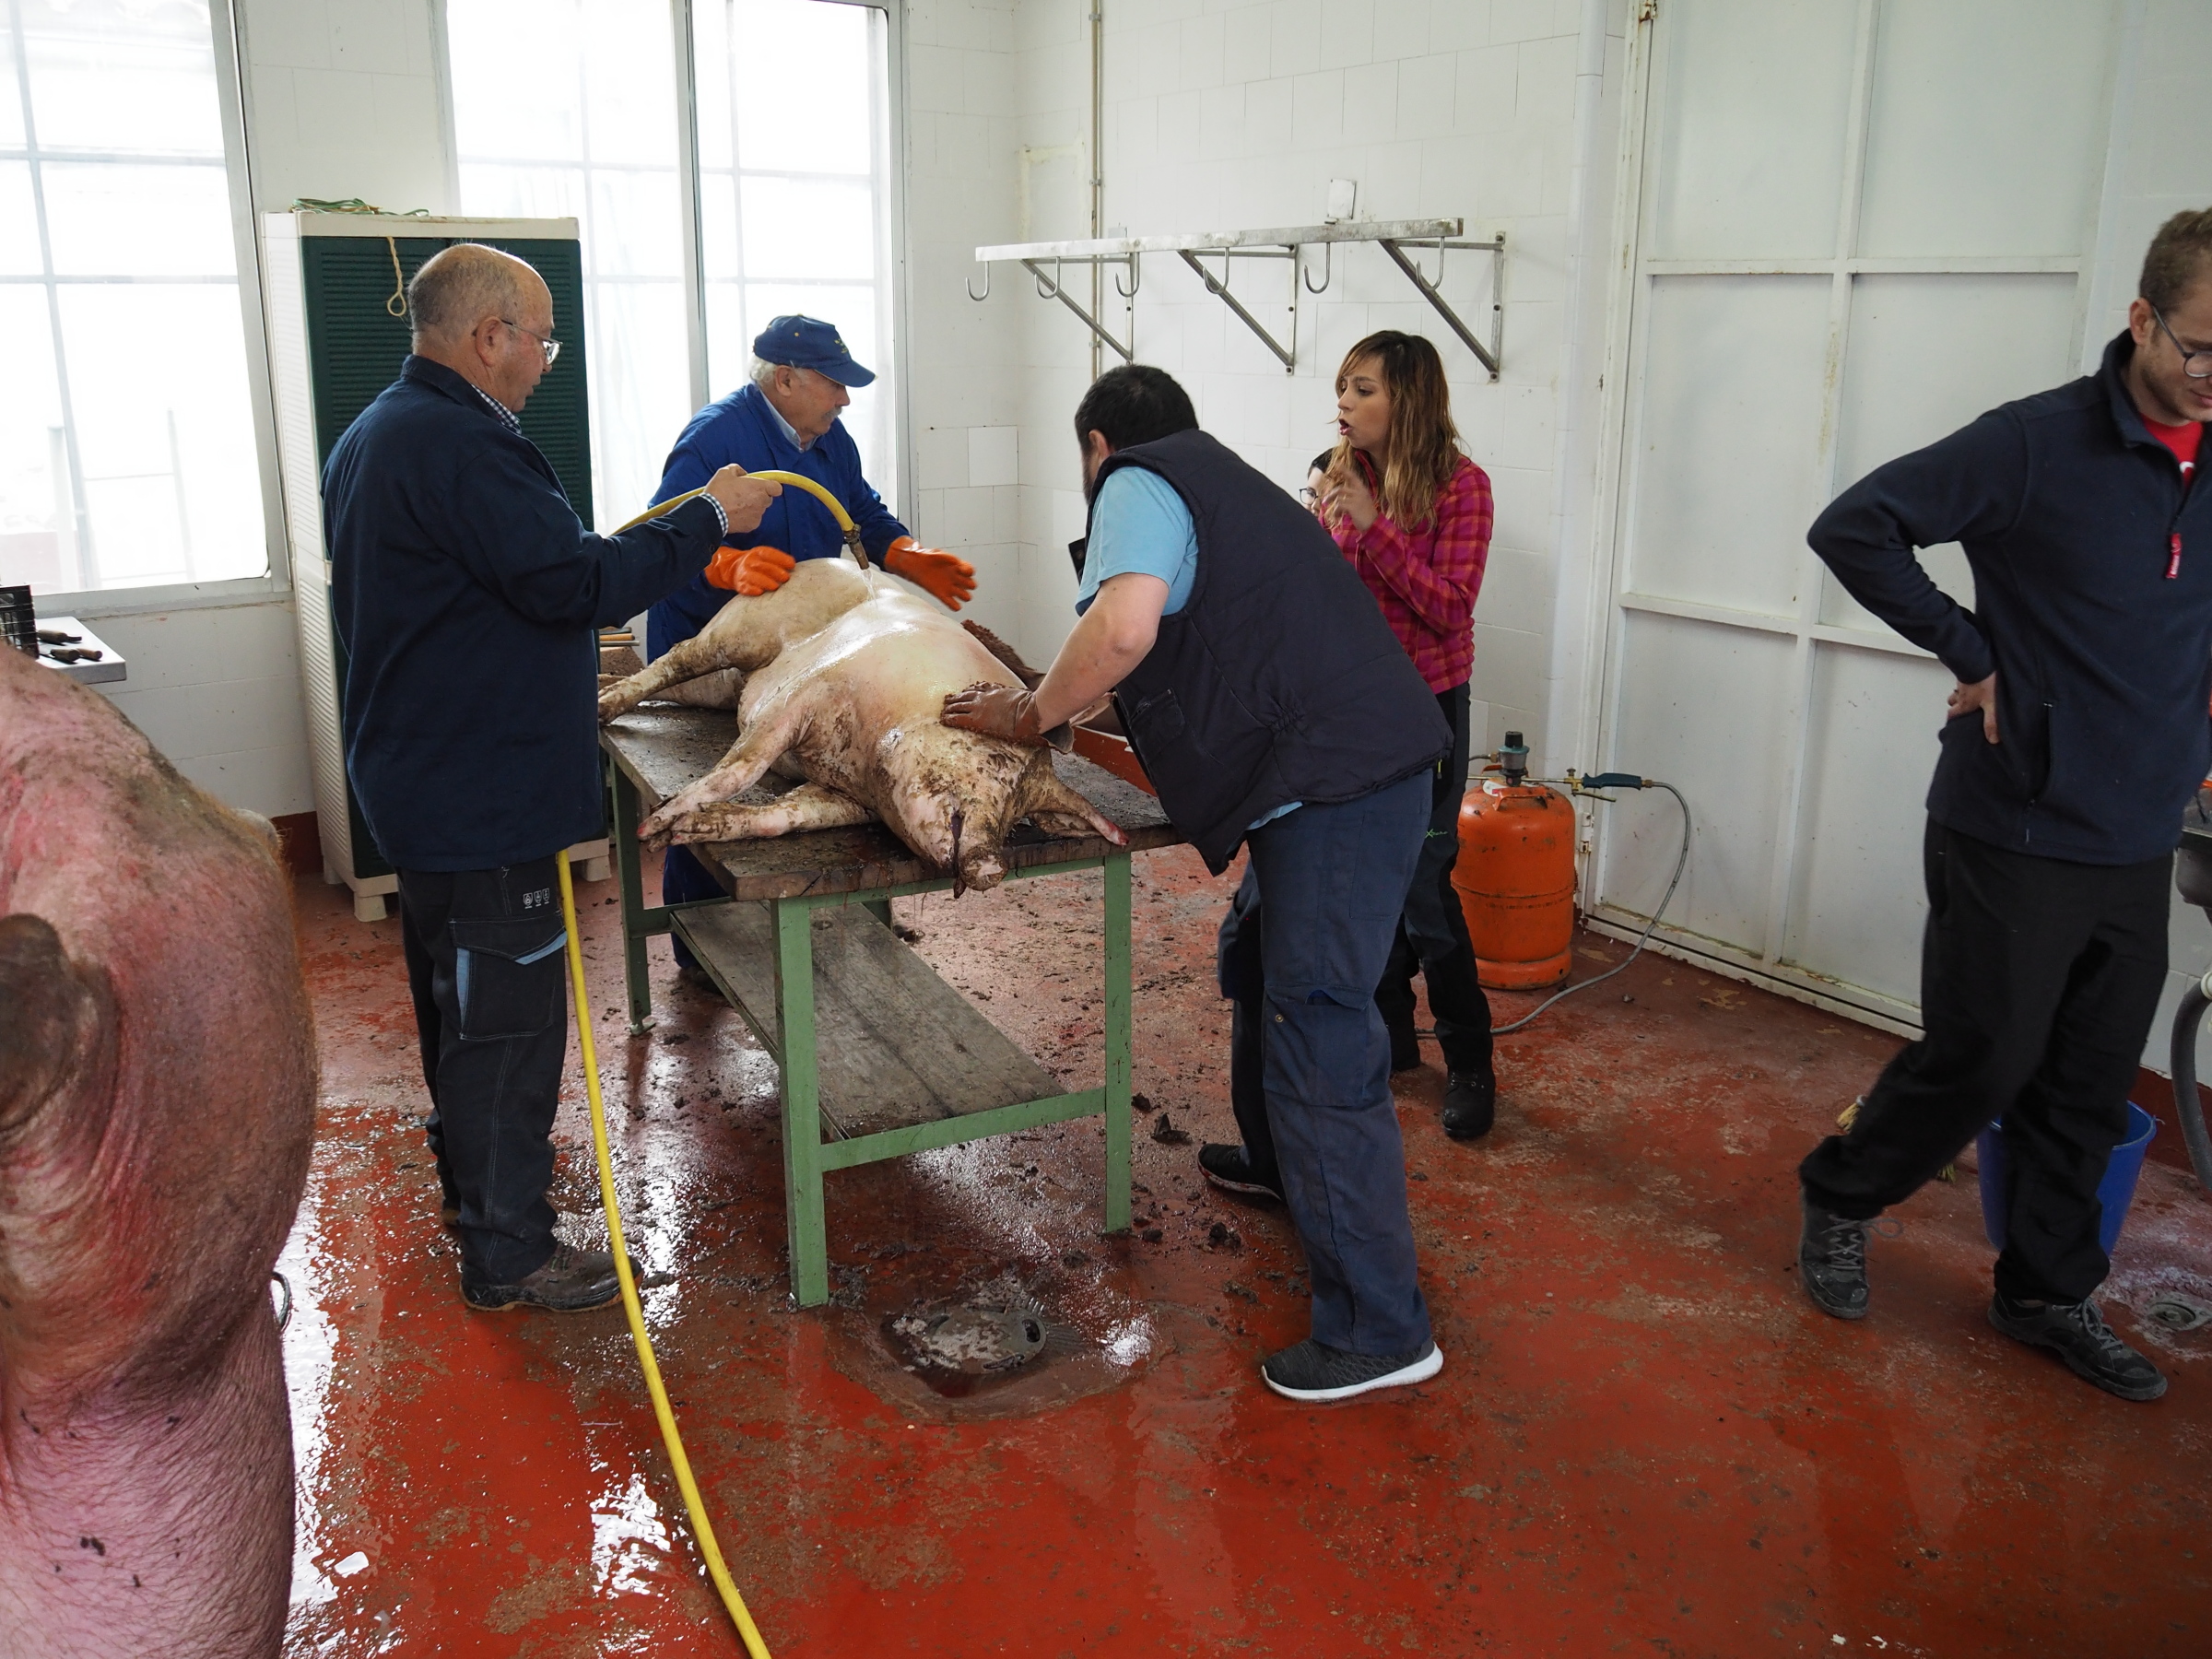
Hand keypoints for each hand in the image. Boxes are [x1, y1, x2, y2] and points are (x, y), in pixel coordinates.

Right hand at [703, 464, 780, 534]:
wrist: (710, 514)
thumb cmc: (719, 492)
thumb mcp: (725, 472)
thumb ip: (738, 469)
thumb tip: (743, 473)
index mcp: (759, 488)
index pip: (777, 488)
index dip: (771, 486)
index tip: (763, 485)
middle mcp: (762, 502)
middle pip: (767, 499)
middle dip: (759, 496)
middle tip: (745, 494)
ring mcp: (758, 515)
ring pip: (759, 509)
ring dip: (752, 507)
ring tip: (736, 504)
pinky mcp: (752, 526)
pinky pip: (753, 519)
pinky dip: (747, 517)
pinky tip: (735, 513)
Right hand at [704, 543, 795, 595]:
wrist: (735, 569)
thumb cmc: (759, 565)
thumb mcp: (766, 558)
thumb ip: (779, 561)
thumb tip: (793, 567)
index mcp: (758, 553)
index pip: (769, 554)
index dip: (781, 559)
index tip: (792, 565)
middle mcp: (750, 561)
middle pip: (762, 566)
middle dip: (775, 571)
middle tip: (786, 578)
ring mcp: (744, 573)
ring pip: (754, 577)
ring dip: (765, 582)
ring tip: (775, 587)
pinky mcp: (740, 585)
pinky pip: (745, 587)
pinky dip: (752, 590)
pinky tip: (760, 592)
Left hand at [883, 537, 976, 609]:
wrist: (916, 565)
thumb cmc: (924, 556)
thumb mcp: (931, 551)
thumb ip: (937, 554)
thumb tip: (942, 556)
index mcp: (957, 566)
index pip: (971, 571)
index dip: (968, 571)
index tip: (959, 569)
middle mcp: (957, 578)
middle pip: (972, 585)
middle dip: (968, 584)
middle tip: (957, 580)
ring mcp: (950, 588)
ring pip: (966, 597)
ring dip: (963, 595)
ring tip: (953, 590)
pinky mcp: (942, 595)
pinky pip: (953, 605)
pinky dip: (954, 605)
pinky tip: (947, 599)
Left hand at [941, 681, 1068, 749]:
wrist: (1032, 712)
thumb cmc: (1035, 708)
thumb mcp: (1029, 699)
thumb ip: (1029, 701)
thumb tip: (1044, 705)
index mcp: (999, 691)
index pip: (981, 688)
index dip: (972, 691)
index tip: (966, 691)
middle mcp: (987, 697)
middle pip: (967, 695)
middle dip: (956, 698)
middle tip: (947, 699)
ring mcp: (980, 707)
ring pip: (958, 705)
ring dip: (949, 707)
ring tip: (943, 709)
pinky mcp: (976, 719)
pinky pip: (957, 717)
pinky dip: (949, 718)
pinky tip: (943, 720)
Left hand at [1319, 465, 1378, 532]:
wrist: (1374, 526)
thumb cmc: (1368, 517)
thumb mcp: (1362, 504)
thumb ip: (1353, 499)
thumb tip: (1340, 500)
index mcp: (1362, 490)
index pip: (1352, 477)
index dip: (1344, 470)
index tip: (1337, 463)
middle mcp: (1360, 492)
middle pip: (1340, 489)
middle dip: (1331, 495)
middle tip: (1325, 501)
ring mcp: (1356, 498)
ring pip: (1338, 498)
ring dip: (1333, 505)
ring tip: (1333, 513)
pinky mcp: (1353, 506)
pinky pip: (1339, 505)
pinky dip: (1336, 512)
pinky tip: (1337, 517)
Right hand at [1948, 671, 1998, 742]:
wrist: (1978, 659)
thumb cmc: (1983, 681)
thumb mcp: (1991, 705)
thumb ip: (1992, 722)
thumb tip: (1992, 739)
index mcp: (1964, 703)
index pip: (1952, 715)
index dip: (1952, 719)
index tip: (1953, 722)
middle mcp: (1960, 693)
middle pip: (1952, 701)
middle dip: (1955, 704)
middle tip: (1960, 705)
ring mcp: (1962, 680)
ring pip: (1958, 688)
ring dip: (1961, 690)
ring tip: (1969, 690)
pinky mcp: (1967, 669)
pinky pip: (1964, 675)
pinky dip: (1968, 678)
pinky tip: (1976, 677)